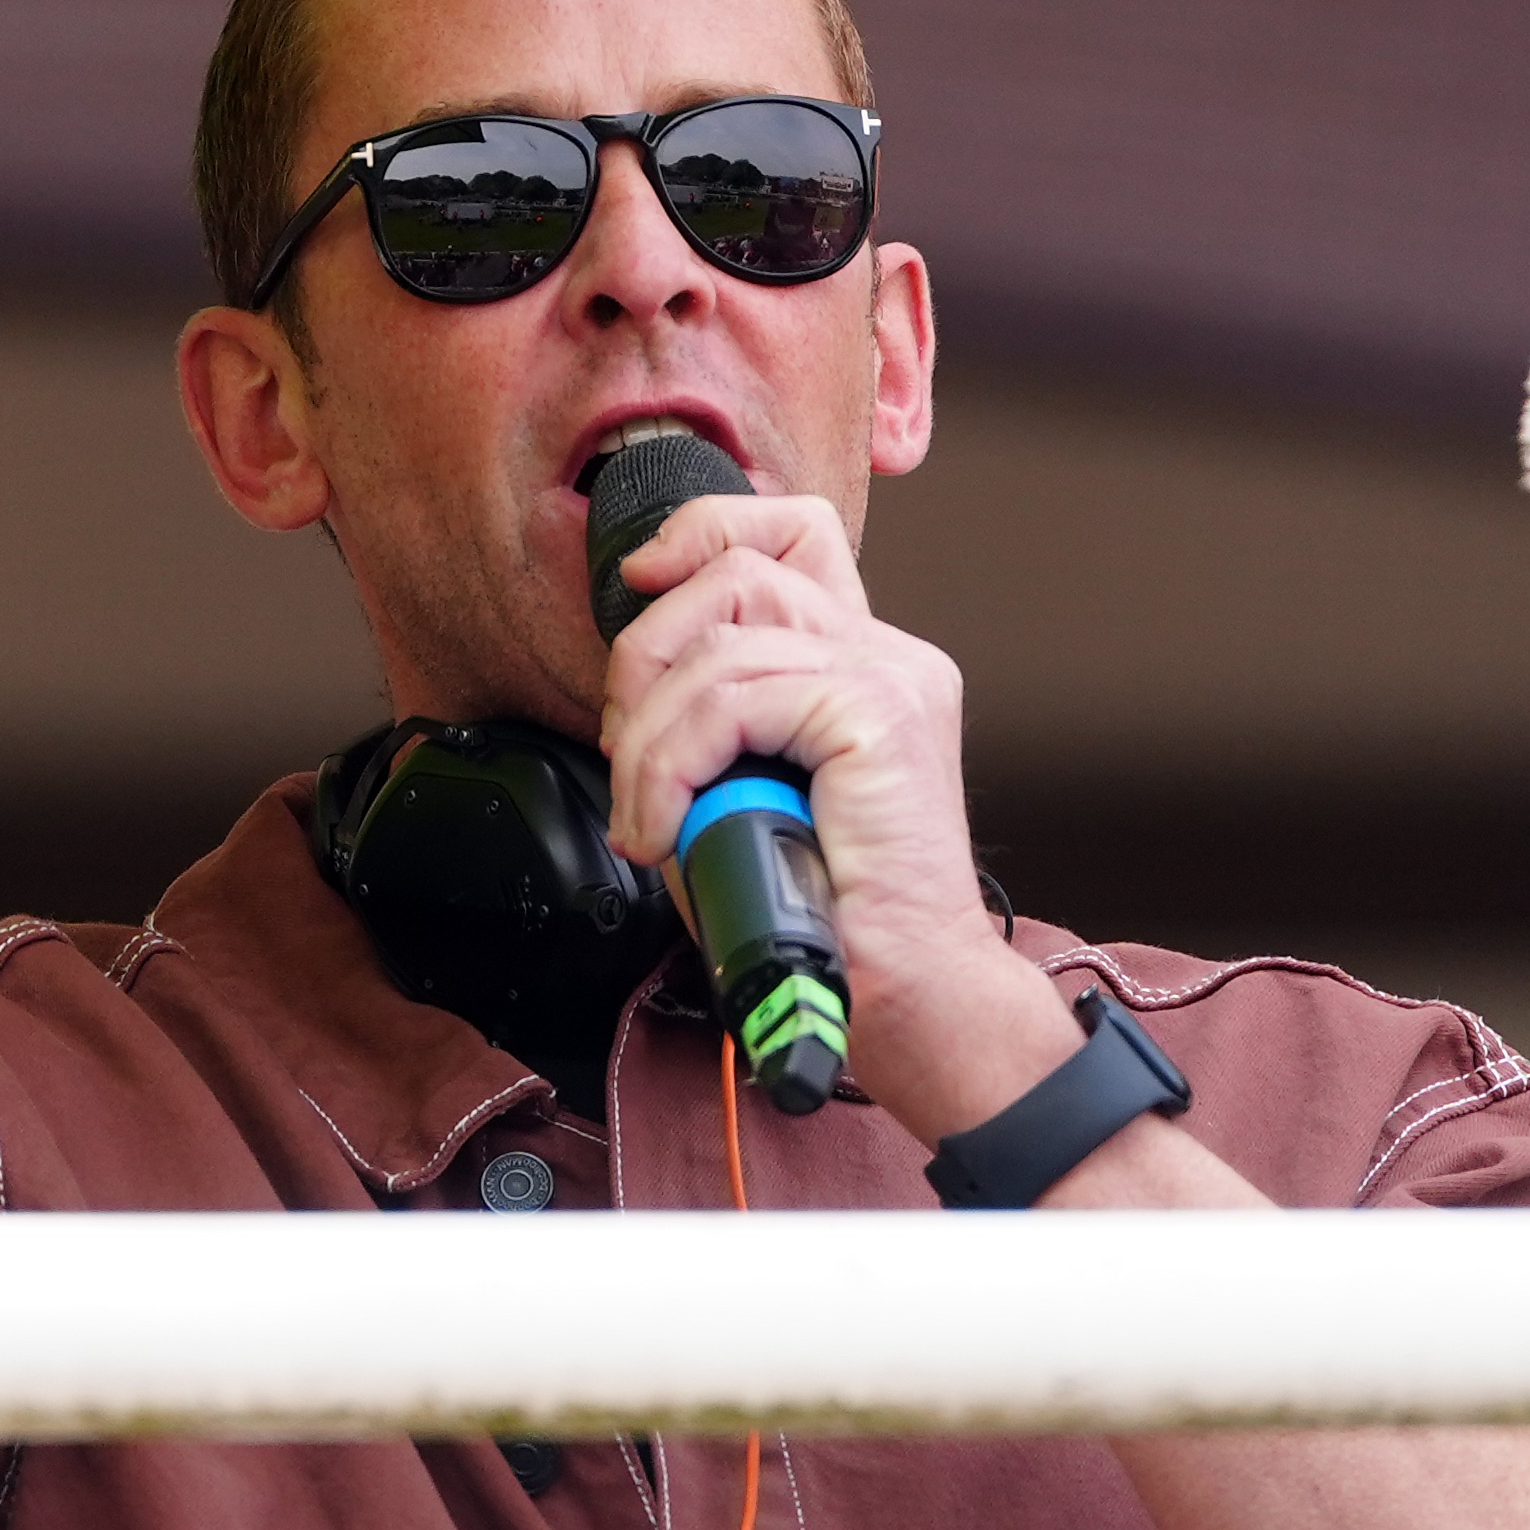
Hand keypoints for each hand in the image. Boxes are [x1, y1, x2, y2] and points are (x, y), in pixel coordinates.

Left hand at [596, 492, 1077, 1141]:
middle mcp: (888, 654)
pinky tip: (670, 825)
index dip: (704, 530)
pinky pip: (731, 701)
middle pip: (740, 568)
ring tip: (648, 818)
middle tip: (629, 756)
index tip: (638, 580)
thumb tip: (626, 690)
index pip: (792, 531)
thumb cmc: (821, 919)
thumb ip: (704, 723)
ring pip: (720, 642)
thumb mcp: (740, 796)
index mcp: (864, 663)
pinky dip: (673, 765)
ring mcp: (891, 677)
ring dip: (650, 736)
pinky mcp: (878, 715)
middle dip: (648, 650)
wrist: (904, 999)